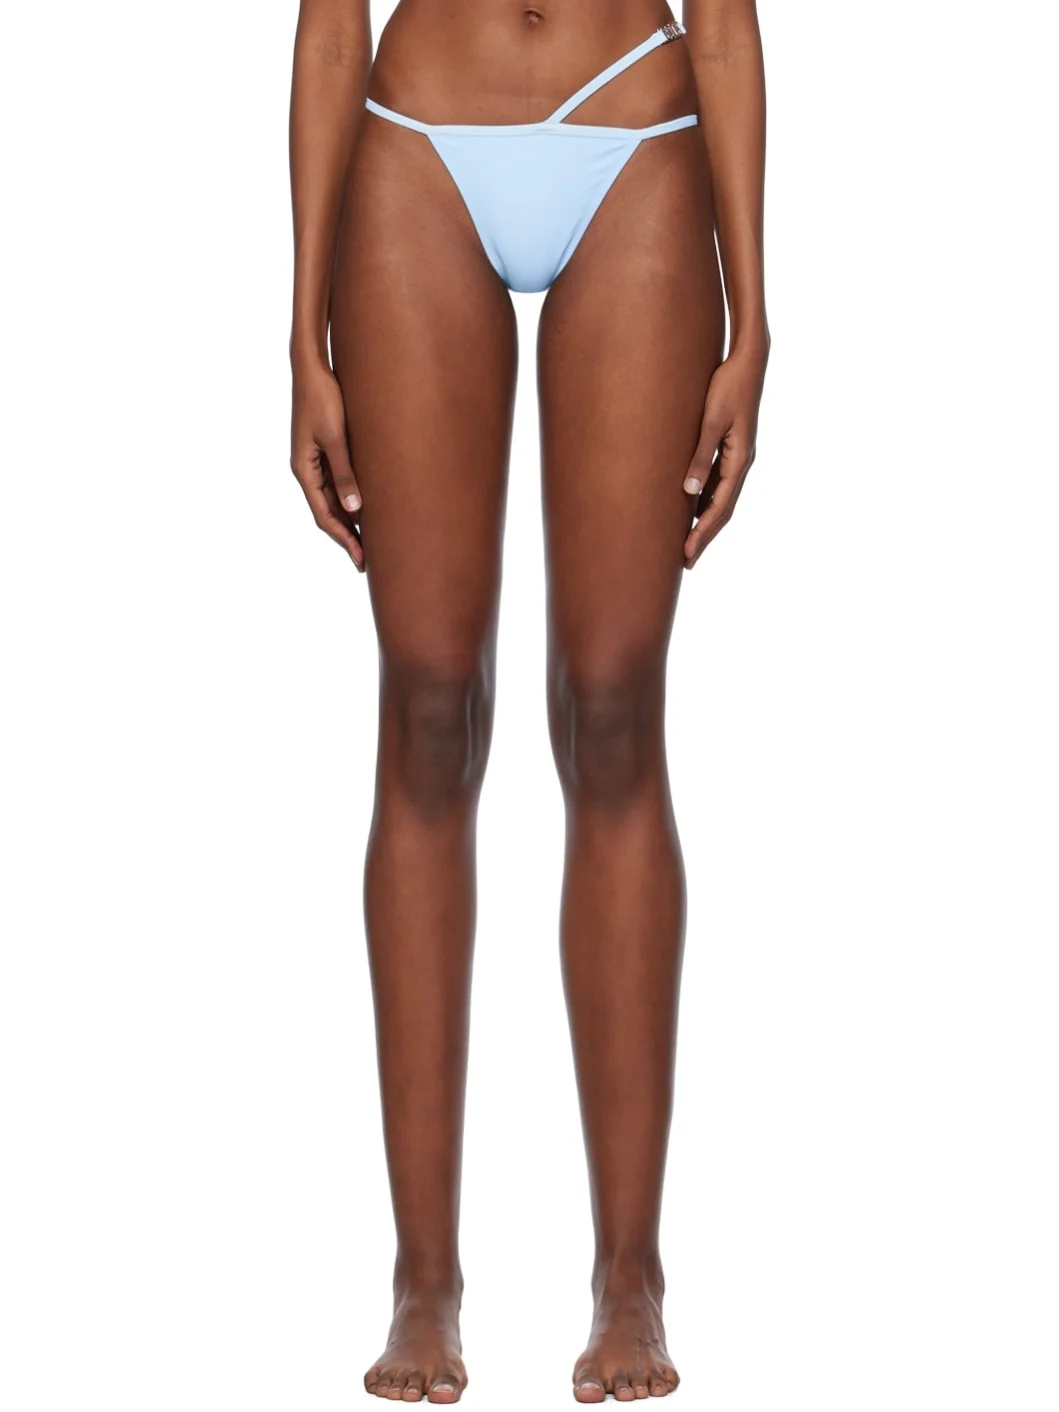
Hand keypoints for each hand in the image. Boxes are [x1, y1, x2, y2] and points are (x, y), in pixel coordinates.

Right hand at [290, 356, 363, 570]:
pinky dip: (352, 499)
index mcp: (304, 470)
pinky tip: (368, 508)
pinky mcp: (327, 450)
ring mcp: (316, 461)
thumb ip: (345, 472)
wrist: (313, 368)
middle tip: (369, 561)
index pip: (324, 516)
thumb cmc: (323, 399)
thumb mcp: (336, 438)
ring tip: (372, 540)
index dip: (344, 539)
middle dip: (348, 537)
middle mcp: (308, 469)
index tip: (361, 559)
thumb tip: (354, 509)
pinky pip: (339, 483)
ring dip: (351, 520)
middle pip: (328, 513)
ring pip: (334, 500)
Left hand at [682, 342, 767, 567]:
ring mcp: (738, 457)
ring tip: (688, 543)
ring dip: (706, 522)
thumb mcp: (710, 420)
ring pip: (722, 499)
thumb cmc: (728, 387)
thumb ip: (700, 455)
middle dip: (704, 536)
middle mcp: (742, 463)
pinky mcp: (732, 449)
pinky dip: (707, 502)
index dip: (702, 532)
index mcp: (740, 460)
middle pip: (723, 510)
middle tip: (686, 561)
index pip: (719, 507)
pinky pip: (719, 484)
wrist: (748, 362)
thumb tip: (689, 492)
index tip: (687, 552)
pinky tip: (692, 511)